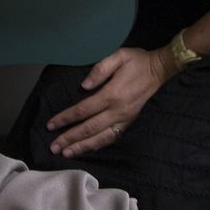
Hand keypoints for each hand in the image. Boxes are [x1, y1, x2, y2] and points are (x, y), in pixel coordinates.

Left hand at [45, 46, 176, 157]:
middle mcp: (118, 110)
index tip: (51, 125)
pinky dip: (98, 145)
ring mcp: (125, 119)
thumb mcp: (118, 56)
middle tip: (54, 147)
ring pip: (101, 138)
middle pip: (89, 128)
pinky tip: (87, 149)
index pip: (83, 110)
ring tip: (67, 153)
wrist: (159, 69)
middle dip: (70, 138)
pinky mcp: (129, 122)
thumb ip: (100, 69)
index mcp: (112, 94)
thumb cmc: (136, 61)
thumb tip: (84, 86)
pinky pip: (112, 138)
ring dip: (83, 147)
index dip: (66, 118)